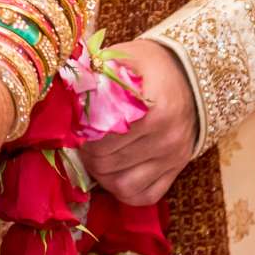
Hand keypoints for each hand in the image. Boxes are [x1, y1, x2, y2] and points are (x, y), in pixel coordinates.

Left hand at [79, 40, 195, 204]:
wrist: (191, 76)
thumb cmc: (150, 66)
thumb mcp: (124, 58)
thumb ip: (96, 73)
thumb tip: (64, 91)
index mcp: (154, 108)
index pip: (103, 136)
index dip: (83, 134)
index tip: (78, 125)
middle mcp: (167, 136)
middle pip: (108, 163)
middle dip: (88, 155)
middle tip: (84, 143)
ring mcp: (173, 157)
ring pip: (123, 186)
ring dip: (102, 176)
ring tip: (97, 158)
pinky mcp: (176, 170)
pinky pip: (145, 196)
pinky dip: (125, 190)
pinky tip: (117, 172)